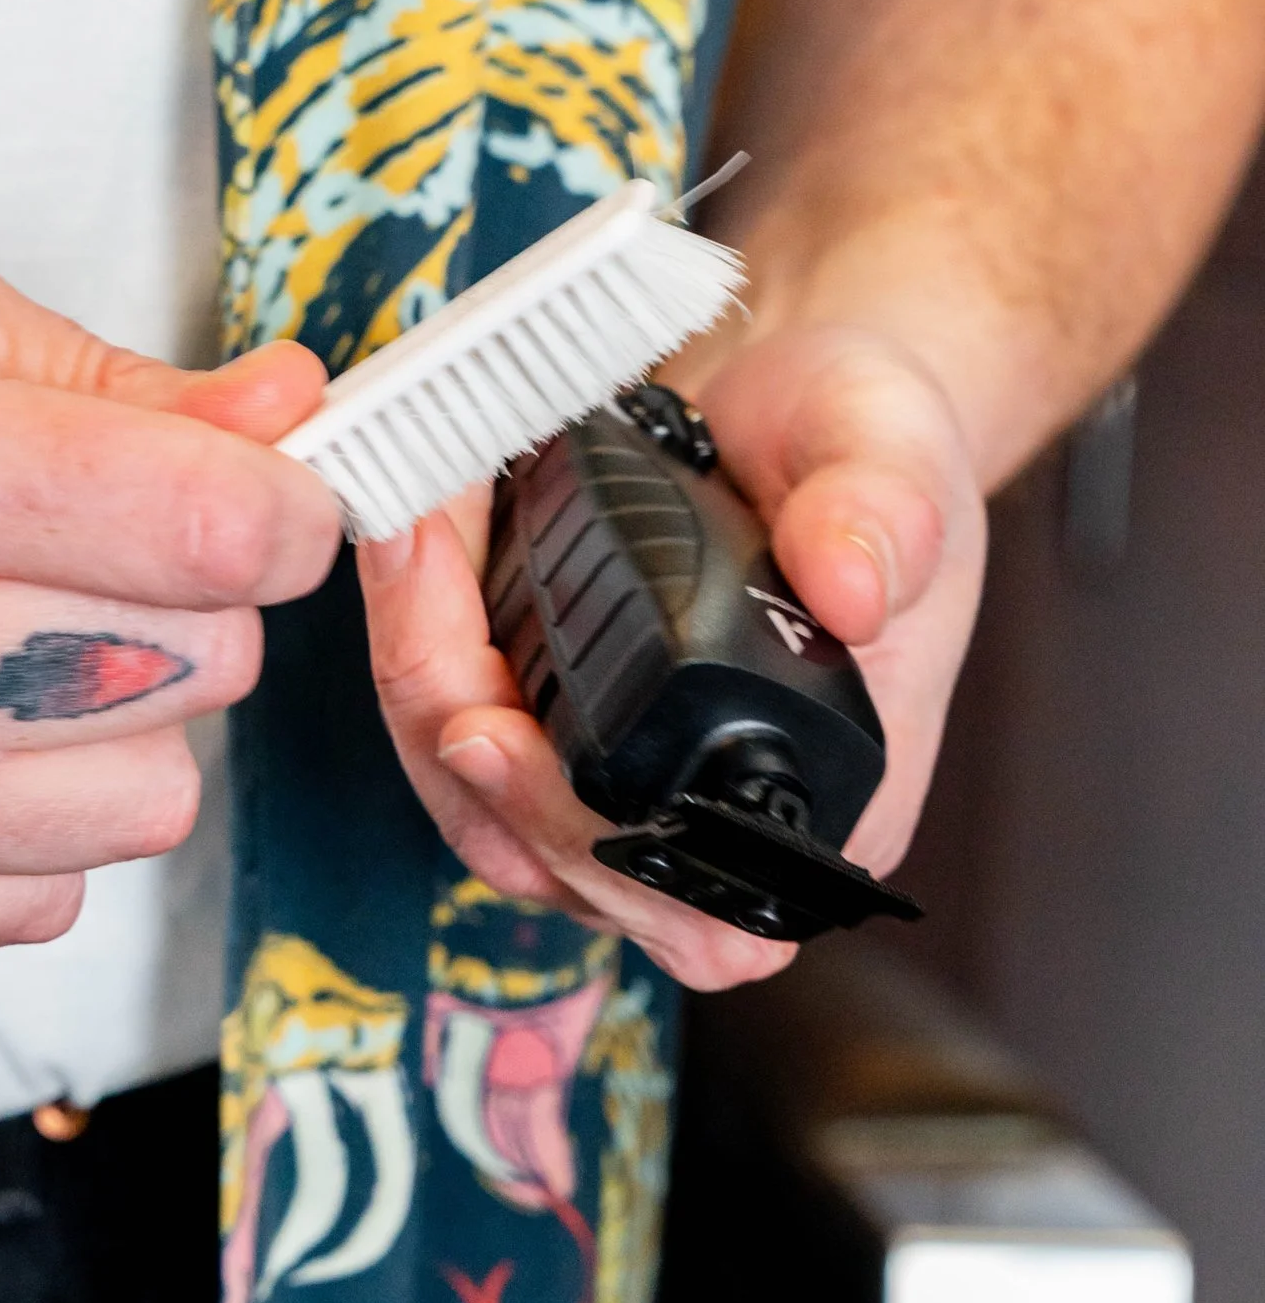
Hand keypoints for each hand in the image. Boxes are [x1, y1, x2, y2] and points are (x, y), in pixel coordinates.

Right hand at [0, 238, 342, 976]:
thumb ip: (131, 387)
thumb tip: (304, 423)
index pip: (232, 534)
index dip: (288, 504)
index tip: (259, 491)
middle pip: (209, 668)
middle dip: (176, 599)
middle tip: (55, 547)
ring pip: (149, 802)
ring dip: (102, 725)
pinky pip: (41, 899)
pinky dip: (11, 822)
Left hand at [356, 323, 983, 992]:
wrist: (802, 401)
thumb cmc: (866, 445)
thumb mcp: (897, 447)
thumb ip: (886, 512)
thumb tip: (854, 589)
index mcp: (827, 809)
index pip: (680, 901)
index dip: (566, 834)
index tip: (483, 728)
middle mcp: (708, 826)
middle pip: (535, 850)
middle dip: (446, 712)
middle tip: (415, 566)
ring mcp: (614, 793)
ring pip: (468, 800)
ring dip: (413, 671)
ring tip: (406, 536)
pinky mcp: (545, 736)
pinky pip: (448, 731)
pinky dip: (414, 644)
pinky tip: (407, 550)